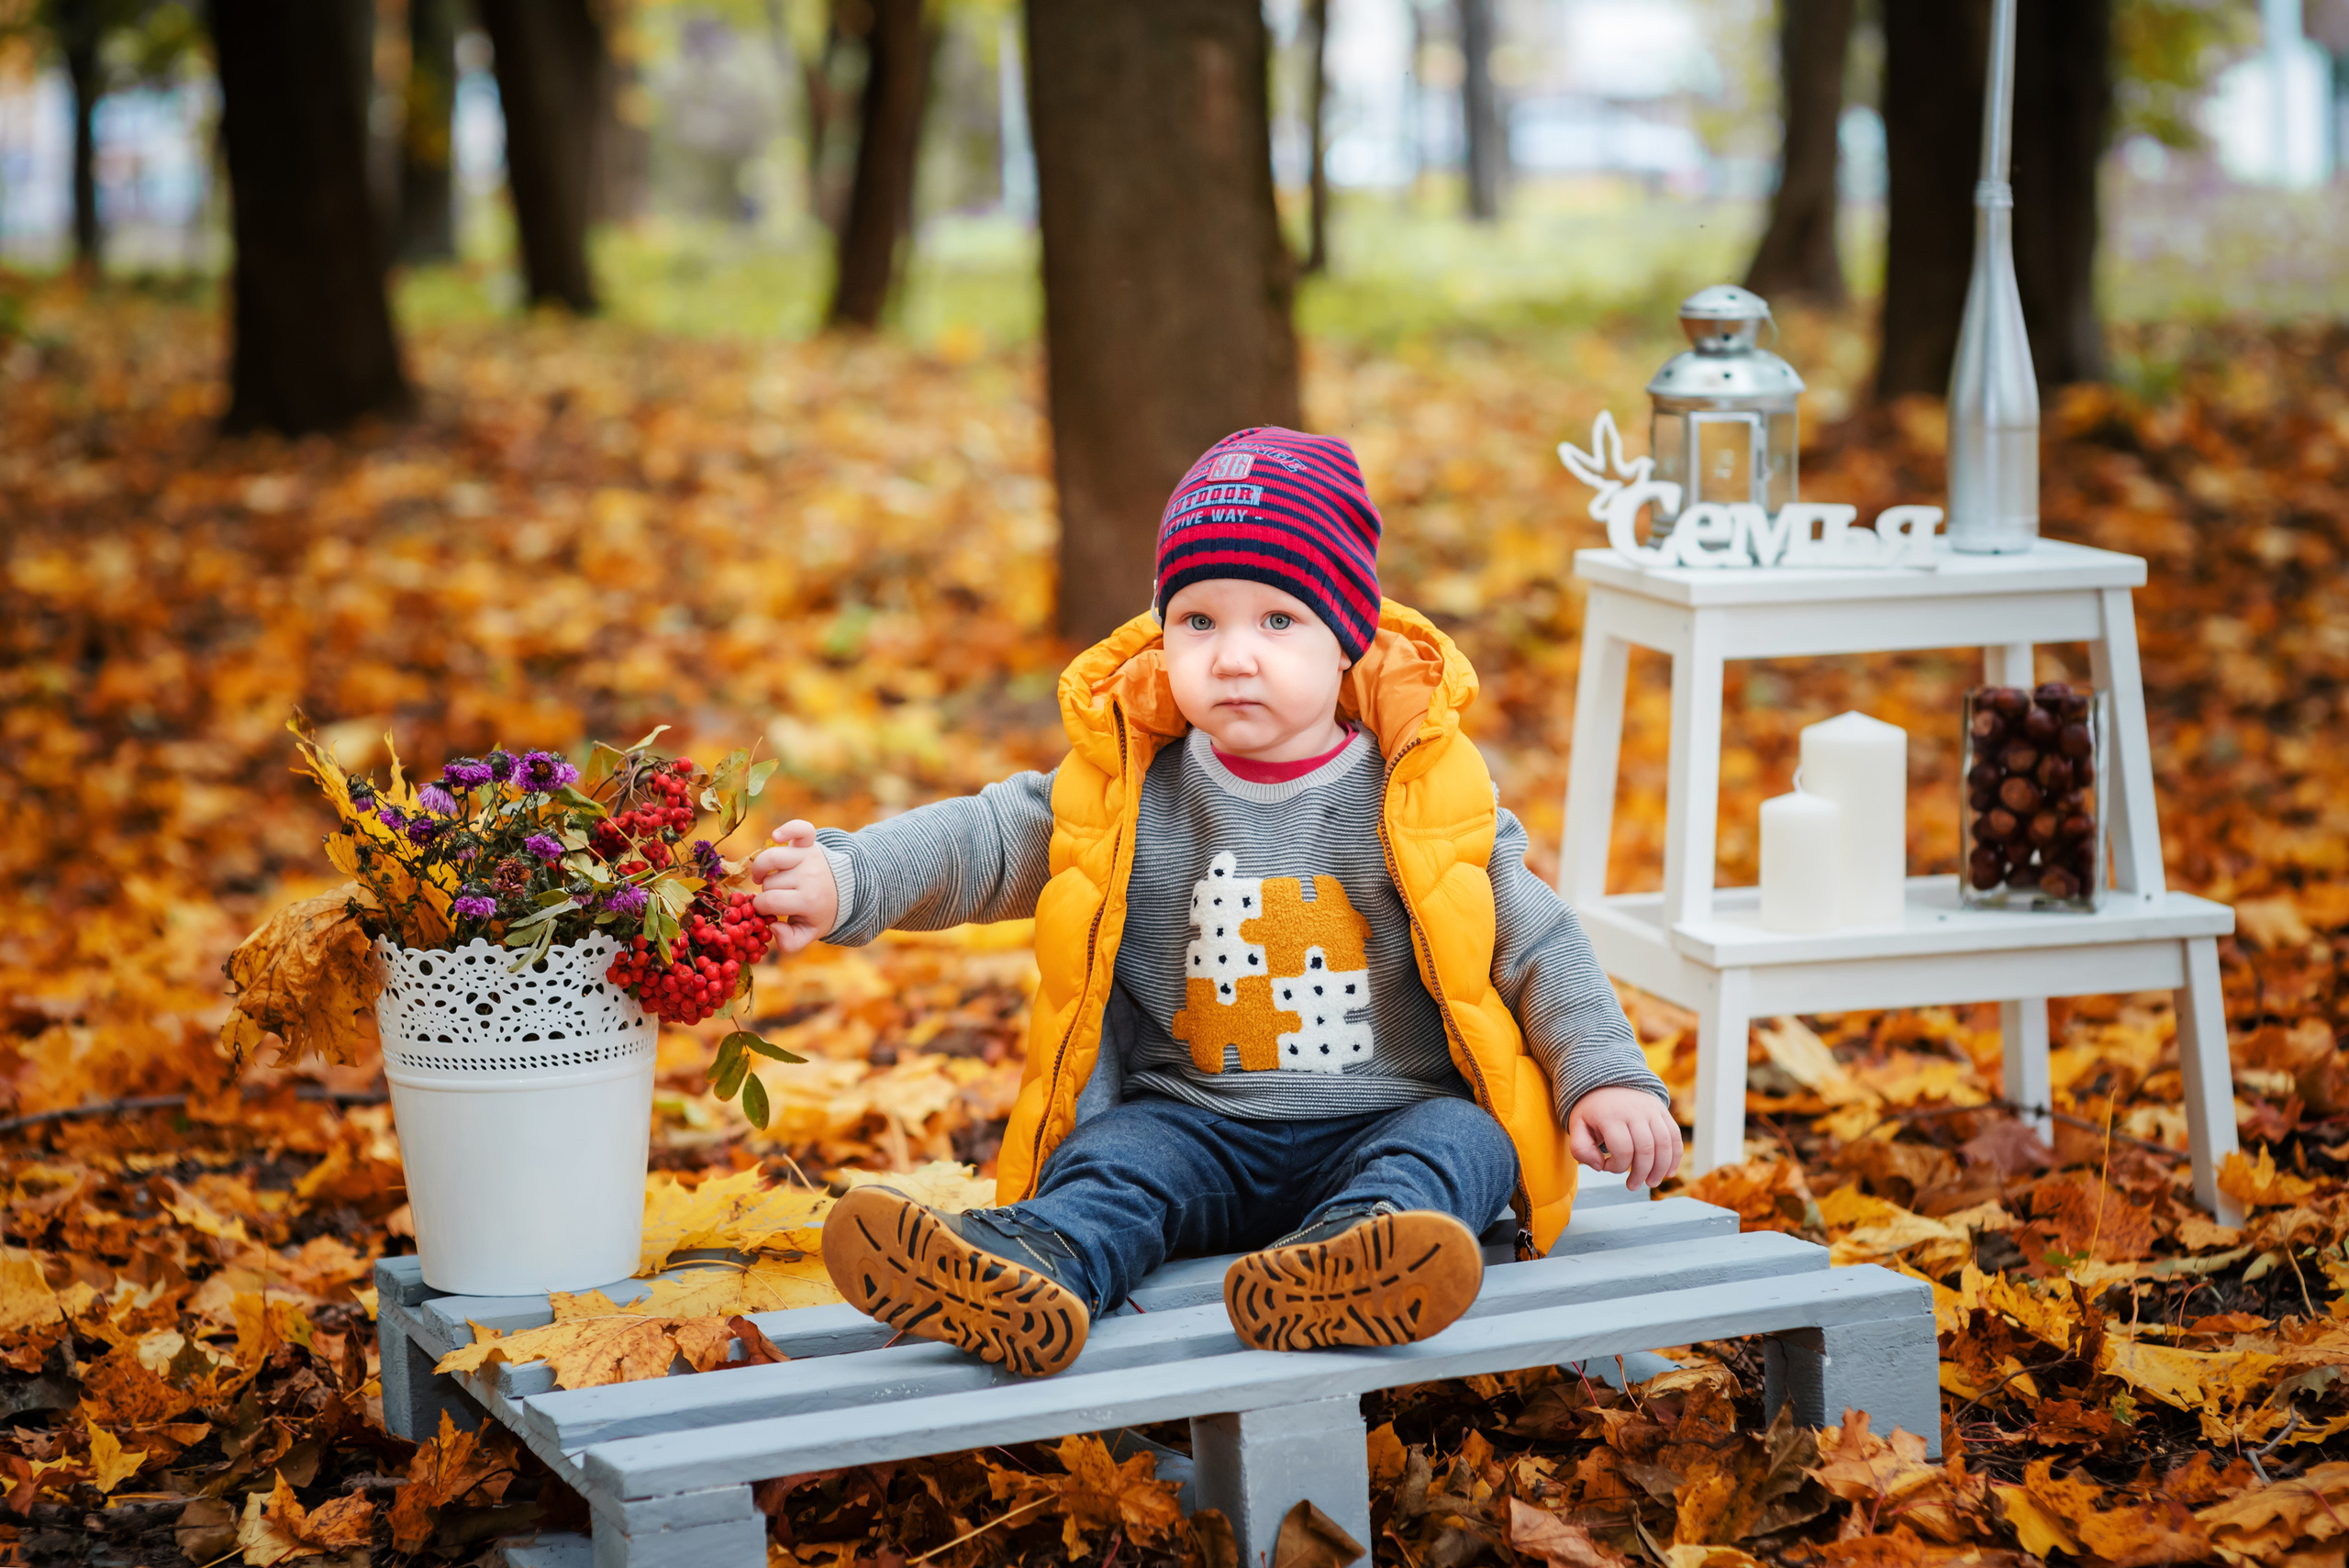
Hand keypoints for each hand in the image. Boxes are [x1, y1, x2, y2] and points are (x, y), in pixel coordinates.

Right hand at [749, 820, 838, 955]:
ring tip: (762, 877)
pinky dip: (787, 829)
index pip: (769, 902)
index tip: (766, 911)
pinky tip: (776, 837)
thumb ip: (789, 942)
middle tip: (777, 898)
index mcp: (809, 901)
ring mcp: (809, 857)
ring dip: (761, 868)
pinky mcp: (810, 843)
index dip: (760, 908)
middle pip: (769, 882)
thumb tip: (772, 928)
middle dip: (766, 892)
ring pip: (771, 858)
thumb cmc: (820, 912)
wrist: (846, 890)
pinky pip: (799, 829)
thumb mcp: (808, 933)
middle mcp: (809, 876)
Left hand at [1567, 1086, 1682, 1192]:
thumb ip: (1580, 1149)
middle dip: (1640, 1173)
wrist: (1608, 1081)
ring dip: (1660, 1169)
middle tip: (1633, 1186)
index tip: (1606, 1166)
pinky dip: (1675, 1156)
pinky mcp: (1662, 1111)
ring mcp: (1651, 1110)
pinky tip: (1668, 1172)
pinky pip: (1674, 1136)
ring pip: (1664, 1144)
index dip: (1616, 1167)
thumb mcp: (1577, 1125)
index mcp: (1611, 1115)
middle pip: (1645, 1149)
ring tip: (1651, 1183)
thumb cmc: (1592, 1109)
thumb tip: (1599, 1166)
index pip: (1622, 1149)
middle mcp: (1634, 1111)